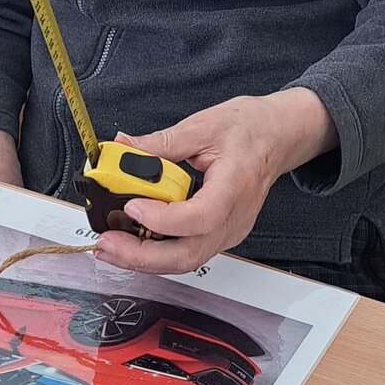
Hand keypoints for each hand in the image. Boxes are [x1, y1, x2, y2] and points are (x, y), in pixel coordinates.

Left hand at [95, 88, 336, 274]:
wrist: (278, 136)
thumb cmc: (250, 128)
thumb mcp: (203, 124)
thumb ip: (161, 142)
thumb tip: (123, 149)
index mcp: (236, 185)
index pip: (201, 217)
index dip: (163, 219)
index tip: (133, 206)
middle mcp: (235, 218)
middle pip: (188, 254)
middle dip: (142, 255)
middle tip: (106, 244)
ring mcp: (229, 231)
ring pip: (185, 260)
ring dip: (144, 259)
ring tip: (111, 246)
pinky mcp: (220, 234)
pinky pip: (187, 252)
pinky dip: (157, 252)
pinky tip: (133, 240)